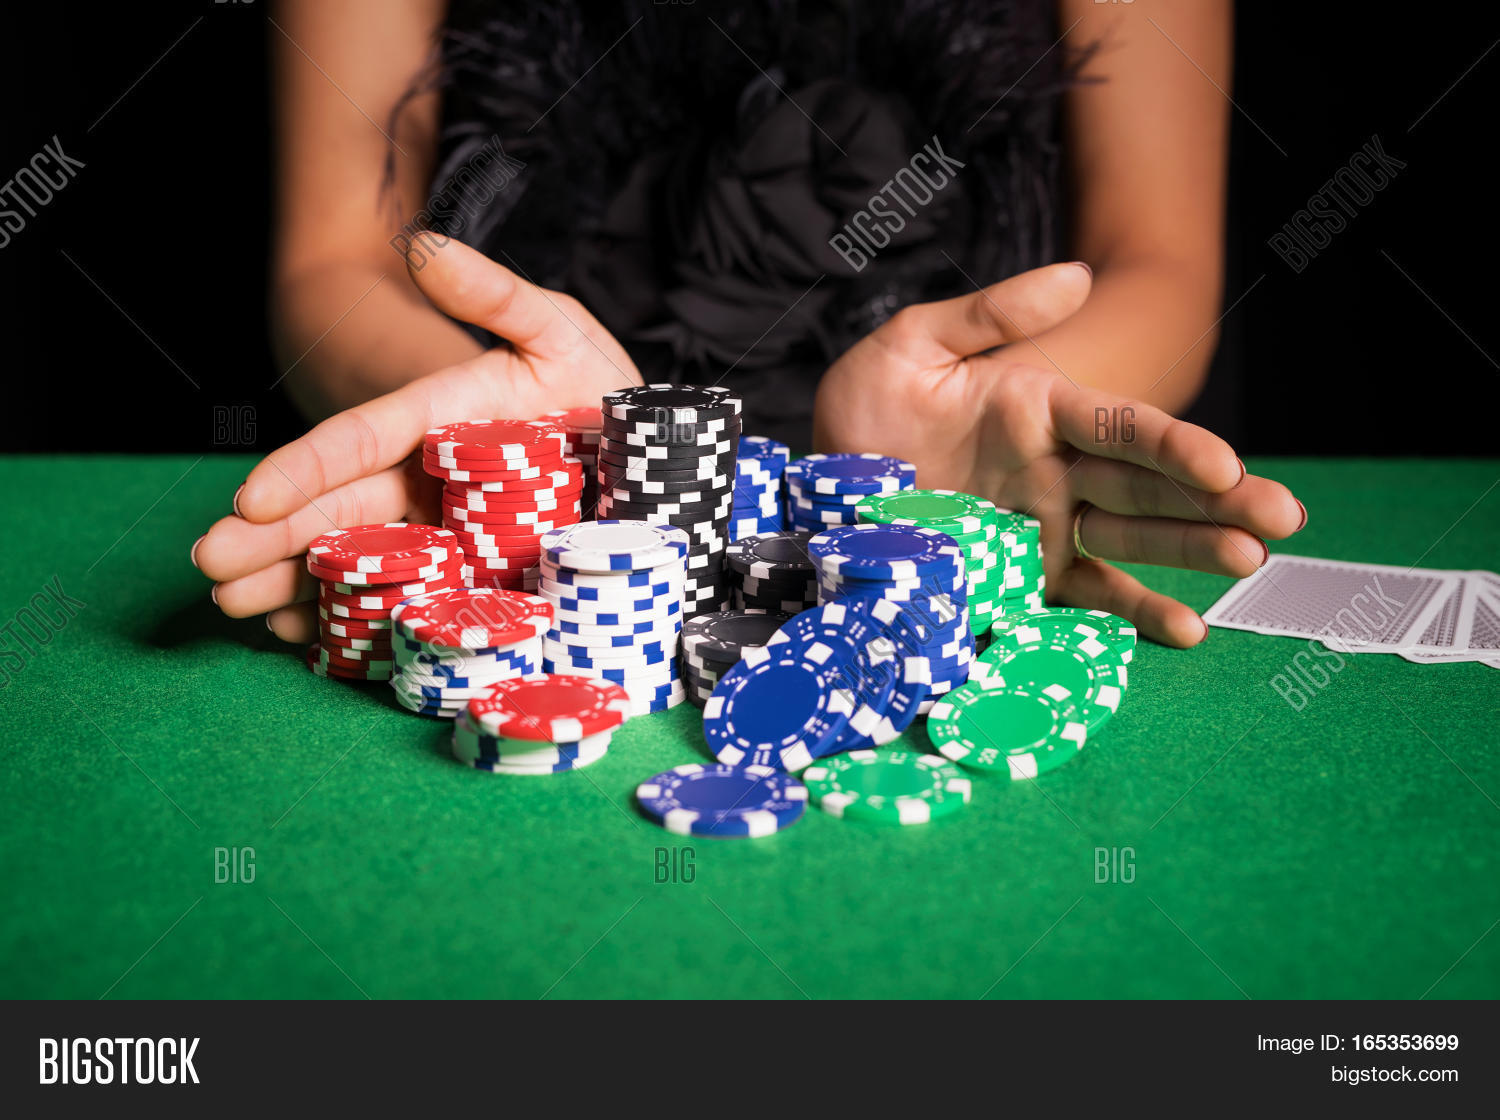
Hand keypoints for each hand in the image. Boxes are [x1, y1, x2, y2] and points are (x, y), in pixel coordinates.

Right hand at [194, 236, 641, 641]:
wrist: (655, 462)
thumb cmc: (601, 393)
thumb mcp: (559, 333)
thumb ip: (497, 295)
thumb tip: (426, 245)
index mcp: (439, 423)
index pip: (360, 443)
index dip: (305, 469)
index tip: (252, 498)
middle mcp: (429, 481)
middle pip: (340, 510)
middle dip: (271, 538)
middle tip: (210, 565)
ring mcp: (447, 534)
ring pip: (358, 559)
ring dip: (293, 584)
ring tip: (235, 607)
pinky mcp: (471, 578)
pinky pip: (403, 601)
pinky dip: (352, 621)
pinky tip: (302, 638)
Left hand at [813, 262, 1304, 646]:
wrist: (816, 492)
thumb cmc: (863, 412)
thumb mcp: (913, 347)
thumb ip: (990, 316)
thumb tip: (1076, 277)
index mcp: (1038, 409)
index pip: (1121, 425)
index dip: (1174, 445)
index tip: (1222, 465)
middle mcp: (1054, 469)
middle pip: (1148, 483)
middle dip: (1216, 499)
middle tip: (1283, 517)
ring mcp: (1044, 527)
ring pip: (1133, 536)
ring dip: (1192, 550)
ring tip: (1252, 560)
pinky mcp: (1024, 578)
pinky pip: (1087, 595)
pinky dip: (1133, 612)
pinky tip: (1185, 627)